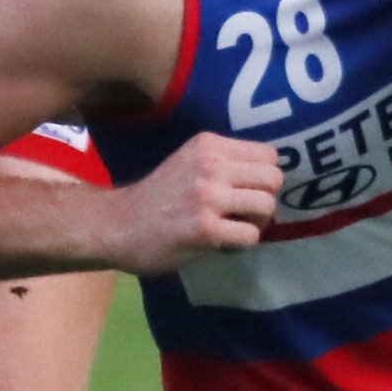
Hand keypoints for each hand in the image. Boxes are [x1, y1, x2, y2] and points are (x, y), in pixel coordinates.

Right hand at [102, 132, 281, 275]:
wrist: (117, 225)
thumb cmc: (157, 197)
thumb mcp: (189, 163)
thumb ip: (224, 163)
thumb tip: (267, 179)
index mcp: (209, 145)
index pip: (268, 155)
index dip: (263, 178)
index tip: (245, 192)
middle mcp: (211, 164)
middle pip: (273, 179)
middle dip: (264, 200)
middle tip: (242, 214)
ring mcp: (208, 196)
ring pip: (266, 206)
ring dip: (255, 224)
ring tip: (232, 229)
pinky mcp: (206, 228)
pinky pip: (250, 236)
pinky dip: (240, 245)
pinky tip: (221, 244)